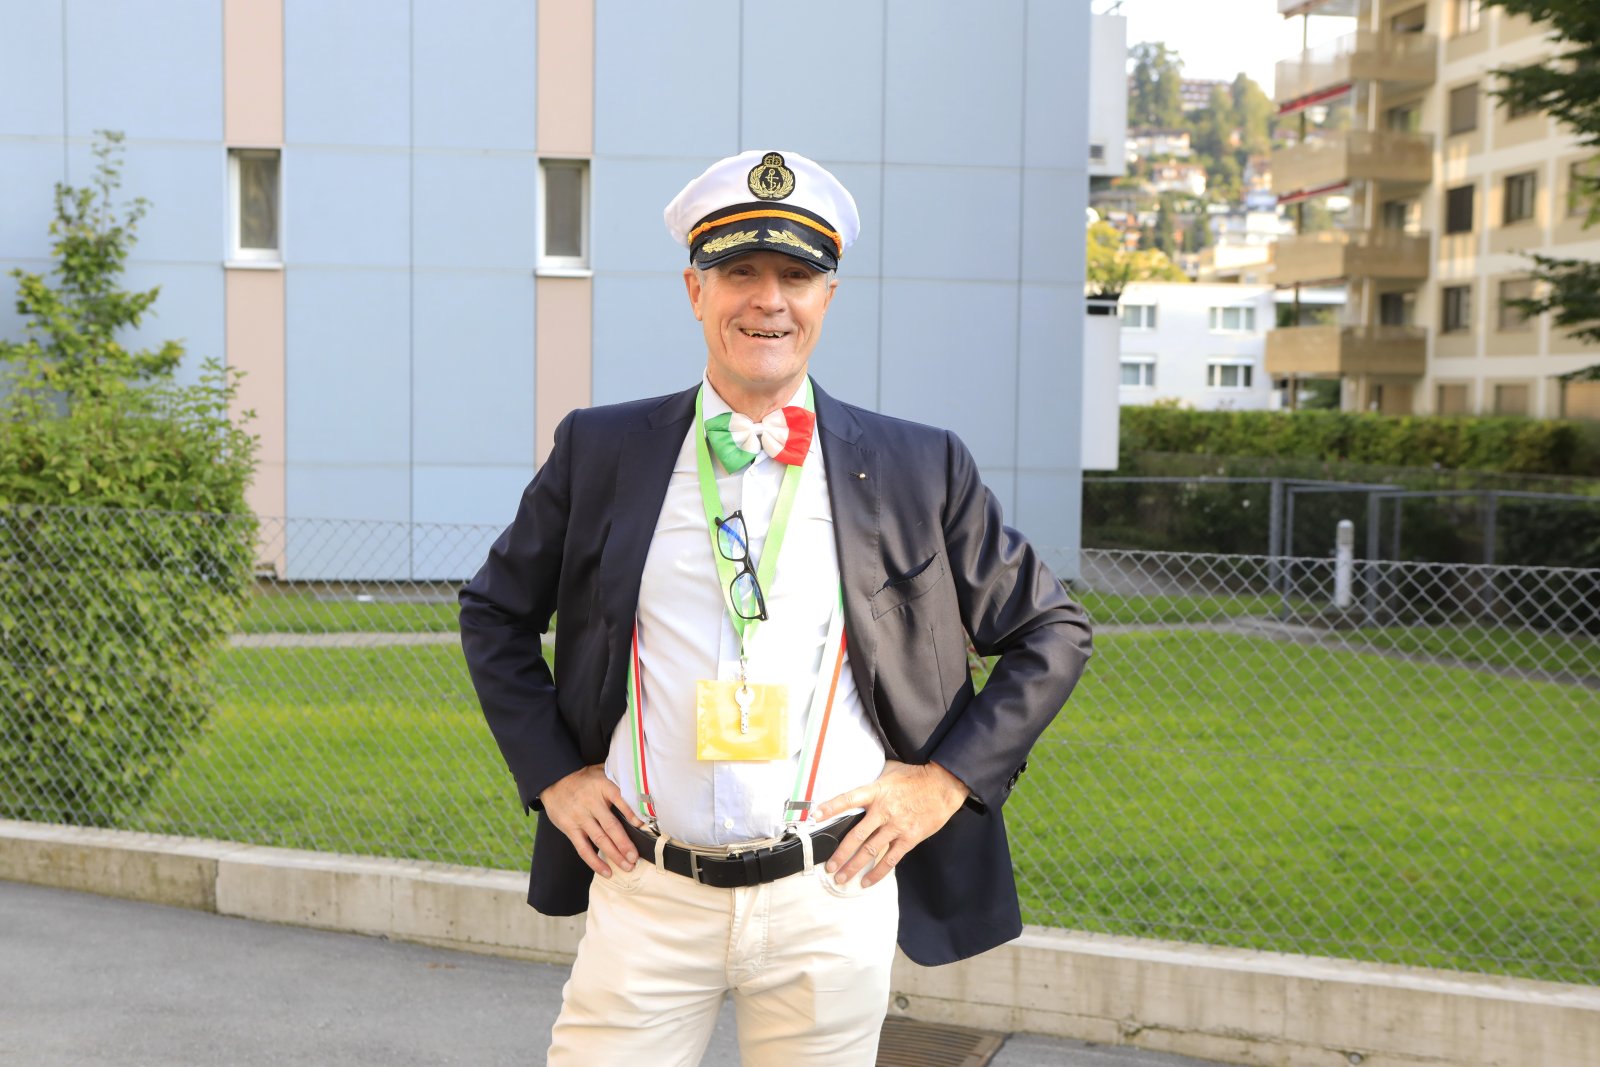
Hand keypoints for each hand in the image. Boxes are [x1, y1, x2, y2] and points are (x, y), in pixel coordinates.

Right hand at [539, 765, 643, 877]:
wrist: (554, 781)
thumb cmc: (584, 780)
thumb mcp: (601, 772)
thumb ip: (618, 781)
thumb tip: (642, 792)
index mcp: (602, 787)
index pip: (619, 799)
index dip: (631, 813)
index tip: (642, 826)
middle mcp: (591, 803)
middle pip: (610, 826)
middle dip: (624, 844)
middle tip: (636, 857)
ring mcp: (579, 817)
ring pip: (599, 839)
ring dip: (614, 855)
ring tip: (627, 866)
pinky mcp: (569, 828)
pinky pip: (583, 849)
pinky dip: (595, 862)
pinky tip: (607, 871)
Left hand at [814, 760, 969, 887]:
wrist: (943, 786)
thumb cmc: (915, 777)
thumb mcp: (890, 771)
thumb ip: (873, 781)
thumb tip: (856, 780)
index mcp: (877, 791)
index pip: (849, 799)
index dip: (831, 807)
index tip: (815, 816)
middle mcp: (884, 810)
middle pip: (857, 835)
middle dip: (841, 853)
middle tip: (829, 867)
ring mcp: (897, 826)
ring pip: (871, 850)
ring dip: (855, 866)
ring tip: (842, 878)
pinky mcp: (909, 838)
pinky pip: (891, 858)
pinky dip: (878, 872)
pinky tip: (867, 881)